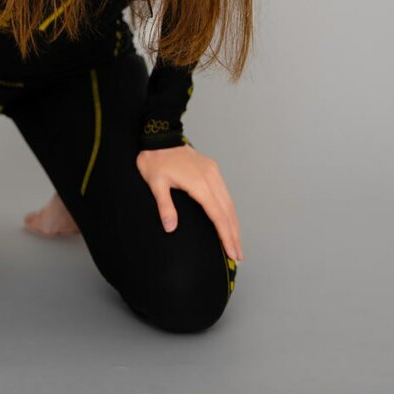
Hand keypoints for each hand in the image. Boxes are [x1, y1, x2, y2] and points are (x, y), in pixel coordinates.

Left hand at [136, 145, 243, 261]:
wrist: (159, 136)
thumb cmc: (155, 160)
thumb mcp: (156, 184)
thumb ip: (165, 206)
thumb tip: (171, 228)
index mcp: (199, 183)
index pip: (218, 215)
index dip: (226, 235)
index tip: (232, 252)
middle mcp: (211, 178)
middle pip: (227, 211)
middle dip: (234, 234)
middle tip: (238, 256)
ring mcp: (213, 172)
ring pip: (229, 202)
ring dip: (234, 223)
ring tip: (236, 243)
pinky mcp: (212, 169)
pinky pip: (225, 193)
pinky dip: (229, 210)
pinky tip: (229, 220)